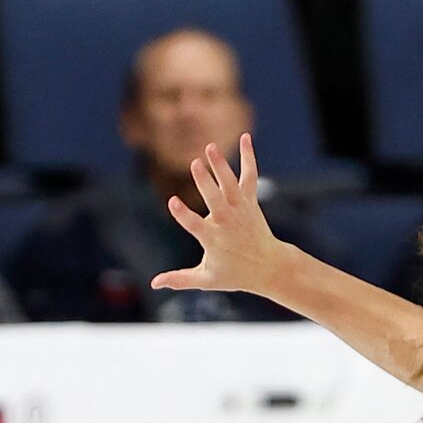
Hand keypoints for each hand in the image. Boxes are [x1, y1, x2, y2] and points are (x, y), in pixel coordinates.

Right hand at [152, 134, 289, 298]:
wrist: (270, 268)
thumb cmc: (235, 274)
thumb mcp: (207, 280)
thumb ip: (180, 279)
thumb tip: (153, 284)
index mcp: (213, 240)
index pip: (195, 226)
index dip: (184, 214)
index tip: (172, 202)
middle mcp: (228, 222)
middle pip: (216, 200)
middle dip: (206, 183)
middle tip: (195, 164)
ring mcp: (241, 210)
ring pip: (231, 185)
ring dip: (221, 165)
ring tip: (209, 146)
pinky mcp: (250, 201)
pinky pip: (250, 176)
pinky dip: (249, 158)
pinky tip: (245, 138)